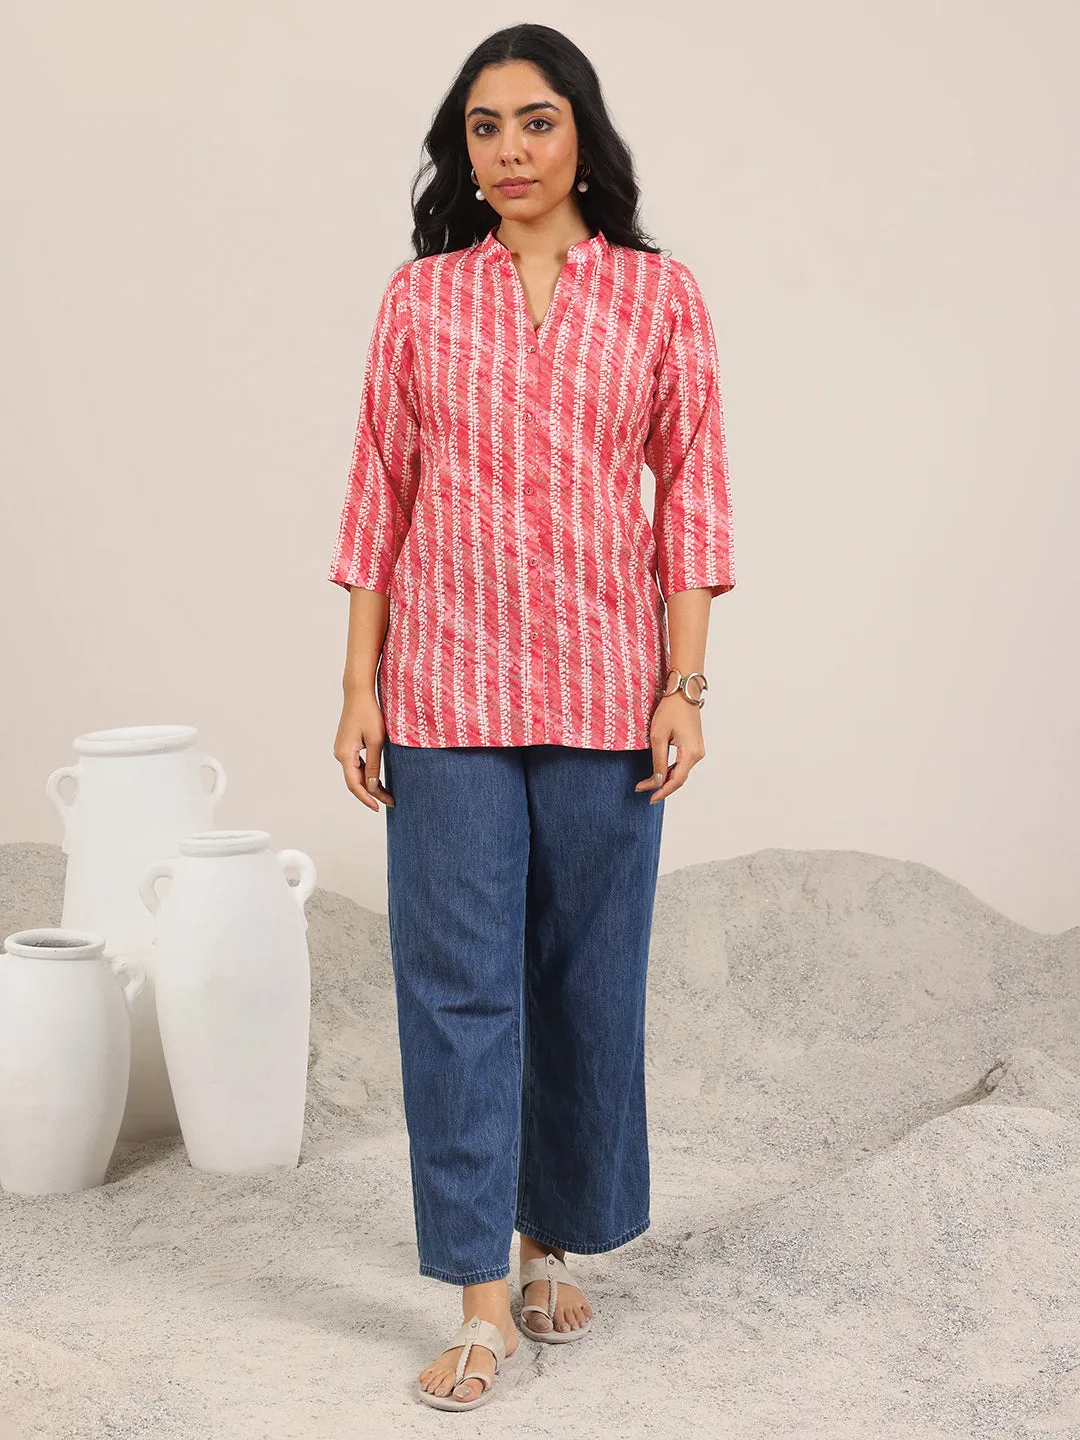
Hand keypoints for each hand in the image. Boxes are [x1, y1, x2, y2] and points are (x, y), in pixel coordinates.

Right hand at [333, 688, 394, 810]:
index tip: (379, 807)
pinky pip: (357, 765)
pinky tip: (379, 779)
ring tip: (388, 794)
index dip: (367, 798)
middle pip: (356, 781)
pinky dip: (368, 774)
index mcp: (345, 755)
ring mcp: (343, 750)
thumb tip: (372, 787)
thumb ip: (374, 765)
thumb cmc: (368, 713)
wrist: (358, 693)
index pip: (355, 784)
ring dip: (371, 784)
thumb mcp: (376, 740)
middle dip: (372, 793)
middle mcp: (340, 754)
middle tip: (390, 802)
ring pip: (357, 774)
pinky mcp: (348, 746)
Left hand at [636, 694, 704, 803]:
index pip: (676, 780)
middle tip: (642, 789)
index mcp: (691, 753)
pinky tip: (659, 773)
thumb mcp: (658, 737)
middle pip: (679, 778)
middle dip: (661, 786)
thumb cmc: (670, 710)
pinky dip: (671, 770)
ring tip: (647, 783)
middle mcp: (698, 754)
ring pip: (681, 771)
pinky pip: (683, 764)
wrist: (683, 692)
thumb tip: (657, 781)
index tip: (649, 798)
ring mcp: (698, 750)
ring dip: (665, 779)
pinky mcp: (694, 745)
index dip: (662, 791)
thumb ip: (658, 761)